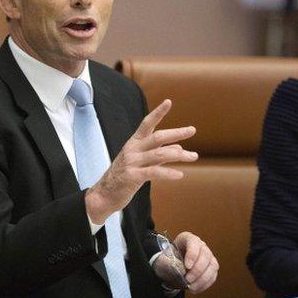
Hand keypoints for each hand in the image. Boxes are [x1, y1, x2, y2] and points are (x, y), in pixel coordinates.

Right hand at [85, 99, 197, 223]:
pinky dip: (168, 173)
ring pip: (159, 154)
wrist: (104, 195)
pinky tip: (180, 175)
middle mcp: (132, 150)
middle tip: (192, 129)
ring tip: (194, 156)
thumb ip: (159, 153)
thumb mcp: (141, 162)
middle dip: (176, 132)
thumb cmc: (124, 177)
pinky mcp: (132, 177)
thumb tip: (179, 147)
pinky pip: (154, 172)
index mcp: (134, 143)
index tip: (168, 101)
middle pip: (157, 137)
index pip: (147, 124)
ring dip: (179, 155)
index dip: (158, 112)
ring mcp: (132, 162)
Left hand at [173, 232, 217, 292]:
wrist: (170, 266)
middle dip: (197, 269)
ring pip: (212, 266)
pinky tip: (196, 288)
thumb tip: (180, 270)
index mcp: (187, 238)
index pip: (193, 242)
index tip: (187, 266)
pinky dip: (205, 284)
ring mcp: (208, 256)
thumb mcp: (163, 258)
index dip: (192, 254)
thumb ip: (168, 262)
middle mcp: (200, 246)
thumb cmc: (167, 259)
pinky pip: (213, 276)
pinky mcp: (211, 267)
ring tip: (191, 287)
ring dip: (202, 279)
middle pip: (205, 255)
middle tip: (188, 279)